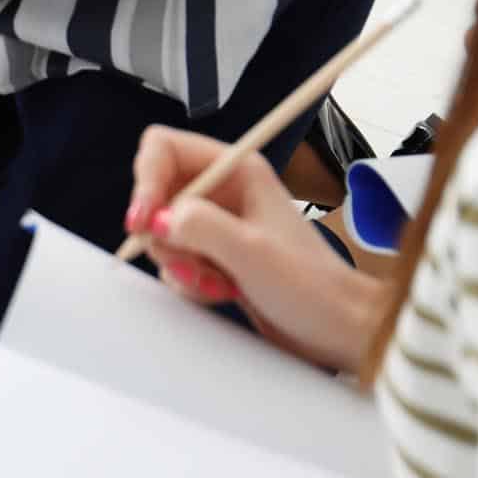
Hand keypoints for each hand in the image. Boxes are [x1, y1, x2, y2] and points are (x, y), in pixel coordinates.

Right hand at [128, 126, 387, 372]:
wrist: (335, 327)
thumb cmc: (312, 287)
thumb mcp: (253, 253)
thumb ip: (201, 228)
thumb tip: (156, 218)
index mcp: (238, 171)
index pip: (164, 150)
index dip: (145, 181)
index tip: (141, 221)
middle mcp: (224, 191)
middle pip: (156, 195)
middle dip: (163, 235)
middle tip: (188, 262)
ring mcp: (216, 224)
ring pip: (160, 232)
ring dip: (178, 264)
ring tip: (215, 282)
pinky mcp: (211, 254)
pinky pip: (173, 261)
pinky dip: (186, 281)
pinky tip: (219, 291)